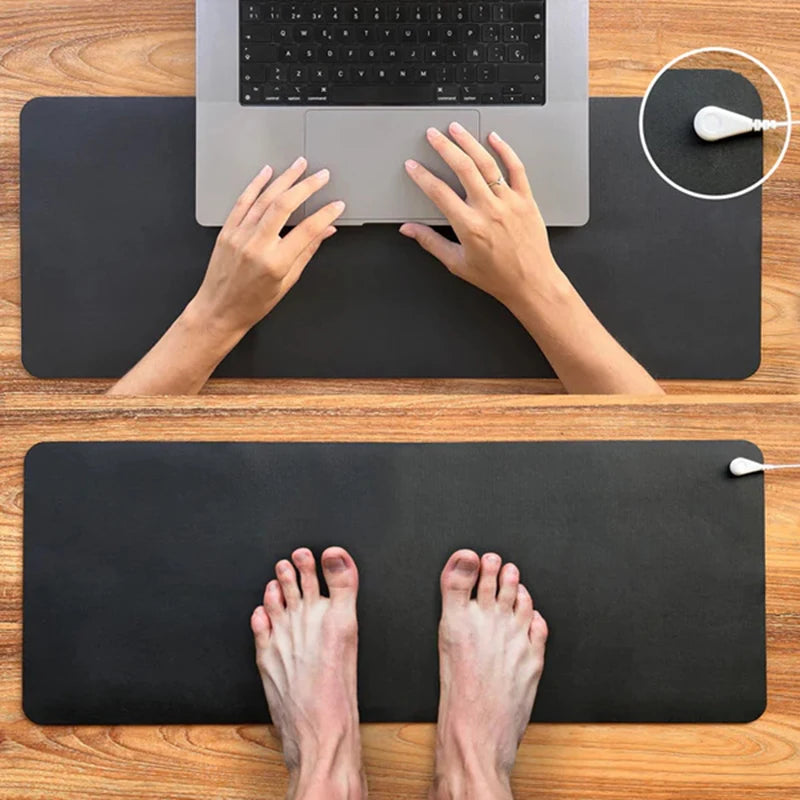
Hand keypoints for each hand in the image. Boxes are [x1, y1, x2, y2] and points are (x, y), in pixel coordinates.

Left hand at [190, 157, 344, 336]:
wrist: (219, 310)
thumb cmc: (252, 303)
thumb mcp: (287, 282)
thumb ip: (306, 252)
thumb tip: (324, 232)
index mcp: (275, 263)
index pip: (307, 231)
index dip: (325, 215)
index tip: (336, 205)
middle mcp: (256, 246)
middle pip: (284, 206)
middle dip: (306, 186)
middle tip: (321, 175)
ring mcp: (239, 236)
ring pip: (264, 199)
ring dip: (284, 179)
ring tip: (299, 166)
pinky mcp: (227, 231)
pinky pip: (243, 202)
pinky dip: (256, 185)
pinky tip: (267, 173)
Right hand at [400, 124, 562, 312]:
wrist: (531, 283)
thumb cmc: (497, 277)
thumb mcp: (457, 263)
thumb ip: (431, 242)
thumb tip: (410, 230)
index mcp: (469, 226)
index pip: (439, 192)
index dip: (422, 176)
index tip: (413, 166)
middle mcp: (489, 210)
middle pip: (463, 168)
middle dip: (444, 147)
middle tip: (433, 135)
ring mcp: (509, 202)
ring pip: (487, 163)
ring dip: (469, 142)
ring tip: (456, 129)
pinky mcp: (526, 200)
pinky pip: (516, 168)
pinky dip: (505, 150)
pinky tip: (494, 138)